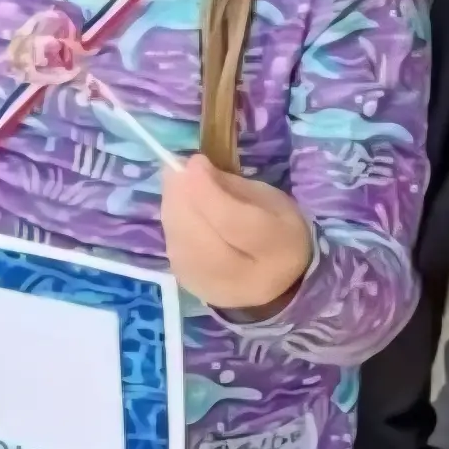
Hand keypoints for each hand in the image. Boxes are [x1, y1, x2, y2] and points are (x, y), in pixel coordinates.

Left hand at [160, 154, 312, 312]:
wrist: (276, 283)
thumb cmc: (276, 231)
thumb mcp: (269, 200)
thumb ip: (232, 186)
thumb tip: (194, 170)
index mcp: (275, 249)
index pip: (231, 222)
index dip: (206, 190)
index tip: (195, 161)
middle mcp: (242, 276)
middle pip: (198, 234)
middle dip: (181, 195)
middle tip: (178, 168)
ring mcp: (212, 286)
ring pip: (180, 242)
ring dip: (173, 208)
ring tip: (178, 185)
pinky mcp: (190, 286)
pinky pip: (174, 249)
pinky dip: (172, 224)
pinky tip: (179, 210)